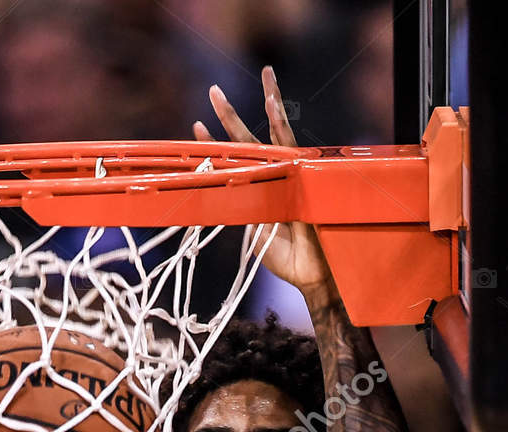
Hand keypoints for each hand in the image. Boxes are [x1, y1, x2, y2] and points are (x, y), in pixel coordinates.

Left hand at [194, 67, 334, 299]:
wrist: (311, 277)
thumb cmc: (285, 258)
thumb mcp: (253, 232)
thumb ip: (241, 209)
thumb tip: (219, 193)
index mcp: (260, 186)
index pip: (235, 158)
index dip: (215, 141)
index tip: (196, 123)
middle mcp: (274, 175)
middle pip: (250, 138)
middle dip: (230, 114)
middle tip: (213, 89)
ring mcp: (289, 174)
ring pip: (275, 134)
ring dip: (269, 105)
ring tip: (264, 78)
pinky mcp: (302, 179)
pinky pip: (290, 150)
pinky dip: (280, 128)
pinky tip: (274, 109)